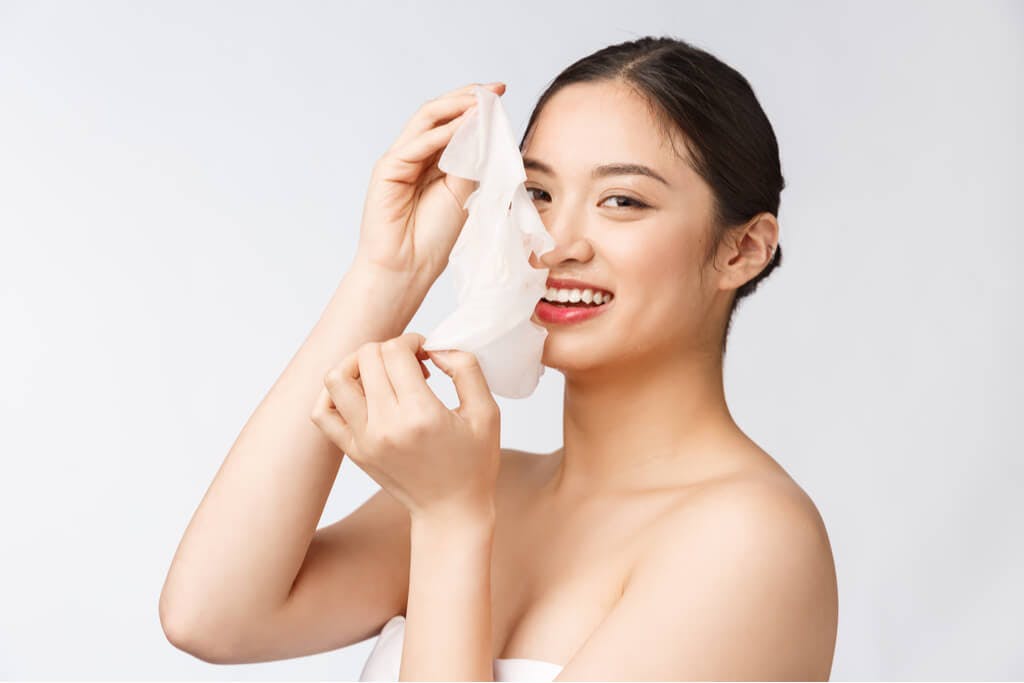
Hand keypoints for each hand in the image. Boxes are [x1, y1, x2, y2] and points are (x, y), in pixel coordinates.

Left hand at [311, 332, 500, 520]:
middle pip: (366, 357)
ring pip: (336, 378)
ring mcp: (363, 440)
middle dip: (390, 349)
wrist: (450, 511)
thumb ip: (466, 368)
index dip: (412, 341)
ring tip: (382, 375)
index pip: (395, 351)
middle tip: (411, 365)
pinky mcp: (352, 451)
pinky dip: (333, 394)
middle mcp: (386, 426)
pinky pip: (322, 412)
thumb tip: (435, 347)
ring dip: (358, 365)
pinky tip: (360, 394)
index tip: (427, 354)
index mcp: (421, 415)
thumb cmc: (473, 463)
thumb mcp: (486, 412)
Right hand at [354, 81, 506, 284]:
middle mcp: (414, 156)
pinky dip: (441, 134)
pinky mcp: (387, 170)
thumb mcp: (463, 194)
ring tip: (480, 101)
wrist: (407, 269)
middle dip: (467, 98)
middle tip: (493, 90)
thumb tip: (487, 129)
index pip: (453, 124)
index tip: (501, 95)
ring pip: (426, 121)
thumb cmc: (433, 240)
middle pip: (438, 114)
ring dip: (455, 108)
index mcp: (433, 162)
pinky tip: (463, 126)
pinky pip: (417, 144)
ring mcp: (399, 160)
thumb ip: (471, 162)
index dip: (475, 107)